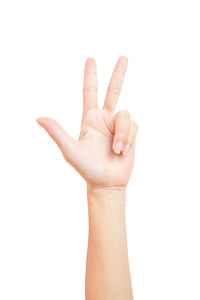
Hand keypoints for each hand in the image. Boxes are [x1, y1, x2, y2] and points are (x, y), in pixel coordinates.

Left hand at [36, 56, 137, 188]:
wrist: (107, 182)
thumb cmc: (87, 168)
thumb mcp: (70, 150)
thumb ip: (57, 132)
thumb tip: (38, 118)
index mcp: (89, 119)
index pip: (89, 93)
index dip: (90, 76)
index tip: (90, 60)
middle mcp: (104, 119)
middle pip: (113, 91)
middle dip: (118, 74)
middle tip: (124, 57)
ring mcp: (118, 126)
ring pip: (125, 116)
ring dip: (122, 134)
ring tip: (117, 150)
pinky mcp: (131, 133)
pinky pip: (134, 126)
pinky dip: (128, 138)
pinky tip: (123, 151)